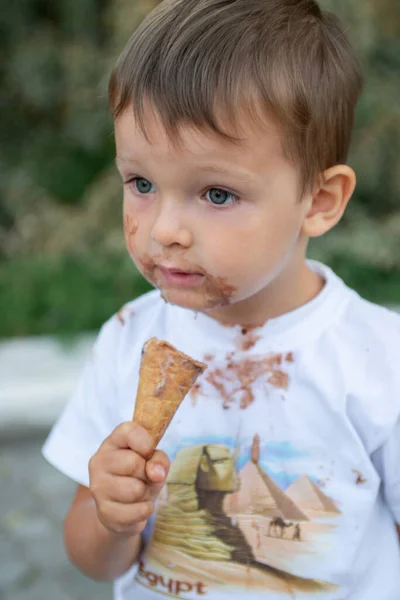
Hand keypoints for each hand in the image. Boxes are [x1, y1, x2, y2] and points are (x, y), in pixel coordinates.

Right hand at [89, 422, 168, 536]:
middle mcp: (99, 461)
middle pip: (133, 463)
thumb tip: (156, 473)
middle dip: (146, 473)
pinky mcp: (104, 511)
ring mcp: (98, 487)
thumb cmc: (140, 476)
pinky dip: (145, 509)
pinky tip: (135, 506)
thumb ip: (159, 459)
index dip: (145, 442)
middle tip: (142, 477)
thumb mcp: (154, 461)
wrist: (122, 508)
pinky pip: (137, 511)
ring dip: (145, 493)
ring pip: (135, 490)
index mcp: (112, 442)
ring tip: (138, 491)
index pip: (129, 431)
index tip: (149, 451)